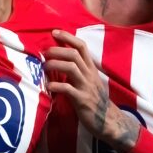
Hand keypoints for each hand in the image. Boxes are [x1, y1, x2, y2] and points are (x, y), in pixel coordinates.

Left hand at [43, 30, 137, 151]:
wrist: (107, 121)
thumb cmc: (94, 100)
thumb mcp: (88, 81)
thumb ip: (78, 70)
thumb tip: (60, 60)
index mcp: (91, 68)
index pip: (81, 46)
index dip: (68, 37)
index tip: (54, 32)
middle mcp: (89, 74)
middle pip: (73, 54)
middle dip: (57, 50)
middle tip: (44, 53)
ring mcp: (86, 86)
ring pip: (71, 67)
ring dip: (55, 64)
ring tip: (44, 67)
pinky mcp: (82, 100)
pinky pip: (67, 88)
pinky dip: (55, 85)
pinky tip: (48, 86)